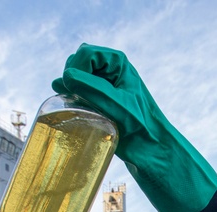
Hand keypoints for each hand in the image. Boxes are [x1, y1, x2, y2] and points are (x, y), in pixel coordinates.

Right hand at [56, 44, 216, 211]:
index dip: (76, 68)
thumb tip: (63, 79)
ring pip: (77, 78)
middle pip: (79, 63)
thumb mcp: (116, 105)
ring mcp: (105, 87)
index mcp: (119, 64)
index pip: (86, 53)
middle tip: (74, 96)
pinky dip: (72, 96)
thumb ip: (91, 88)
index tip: (75, 88)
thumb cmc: (141, 127)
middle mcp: (112, 72)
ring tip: (72, 102)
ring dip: (70, 87)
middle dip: (72, 76)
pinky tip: (68, 104)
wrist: (153, 152)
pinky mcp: (101, 104)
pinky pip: (79, 93)